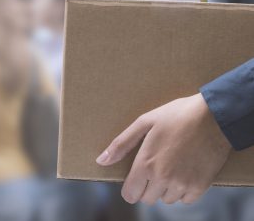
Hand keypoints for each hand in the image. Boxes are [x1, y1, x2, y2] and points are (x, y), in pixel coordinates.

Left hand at [96, 93, 230, 204]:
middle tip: (155, 165)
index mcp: (146, 164)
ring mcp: (183, 184)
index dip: (130, 187)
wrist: (213, 116)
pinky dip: (183, 189)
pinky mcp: (200, 186)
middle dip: (147, 185)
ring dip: (165, 188)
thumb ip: (121, 144)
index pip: (130, 194)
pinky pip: (186, 199)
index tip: (135, 177)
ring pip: (166, 199)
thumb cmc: (176, 115)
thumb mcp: (145, 122)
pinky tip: (184, 170)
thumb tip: (101, 161)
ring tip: (170, 164)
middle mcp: (163, 179)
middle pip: (147, 198)